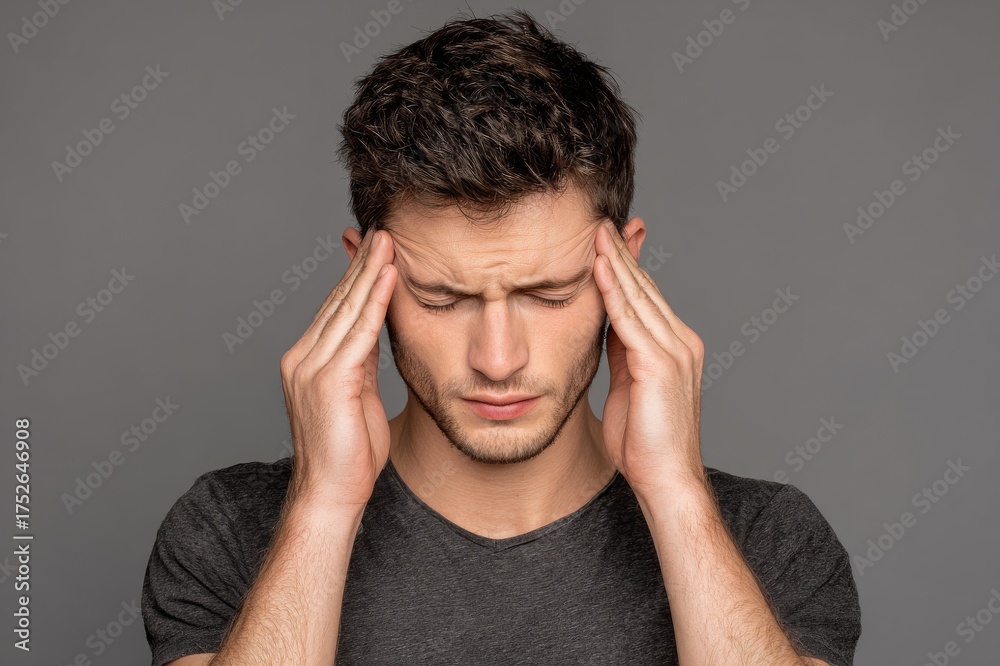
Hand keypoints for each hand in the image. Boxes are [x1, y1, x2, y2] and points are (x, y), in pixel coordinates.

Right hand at [279, 229, 396, 508]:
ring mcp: (311, 367)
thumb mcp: (358, 397)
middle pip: (339, 300)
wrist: (331, 494)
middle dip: (362, 264)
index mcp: (309, 361)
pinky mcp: (328, 379)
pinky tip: (389, 275)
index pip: (336, 308)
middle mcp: (303, 357)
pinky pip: (358, 330)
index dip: (356, 277)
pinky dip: (375, 300)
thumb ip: (361, 363)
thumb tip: (373, 333)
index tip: (375, 248)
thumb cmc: (348, 455)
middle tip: (382, 229)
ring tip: (388, 240)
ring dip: (370, 271)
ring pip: (347, 308)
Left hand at [592, 221, 705, 496]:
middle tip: (600, 222)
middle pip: (644, 287)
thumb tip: (606, 326)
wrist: (667, 480)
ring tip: (595, 232)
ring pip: (638, 295)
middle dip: (620, 253)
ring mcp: (674, 350)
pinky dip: (612, 289)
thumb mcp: (629, 388)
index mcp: (674, 347)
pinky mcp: (660, 363)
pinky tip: (598, 266)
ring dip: (614, 261)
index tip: (605, 240)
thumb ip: (623, 354)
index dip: (625, 267)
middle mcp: (680, 341)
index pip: (646, 296)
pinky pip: (629, 317)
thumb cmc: (645, 444)